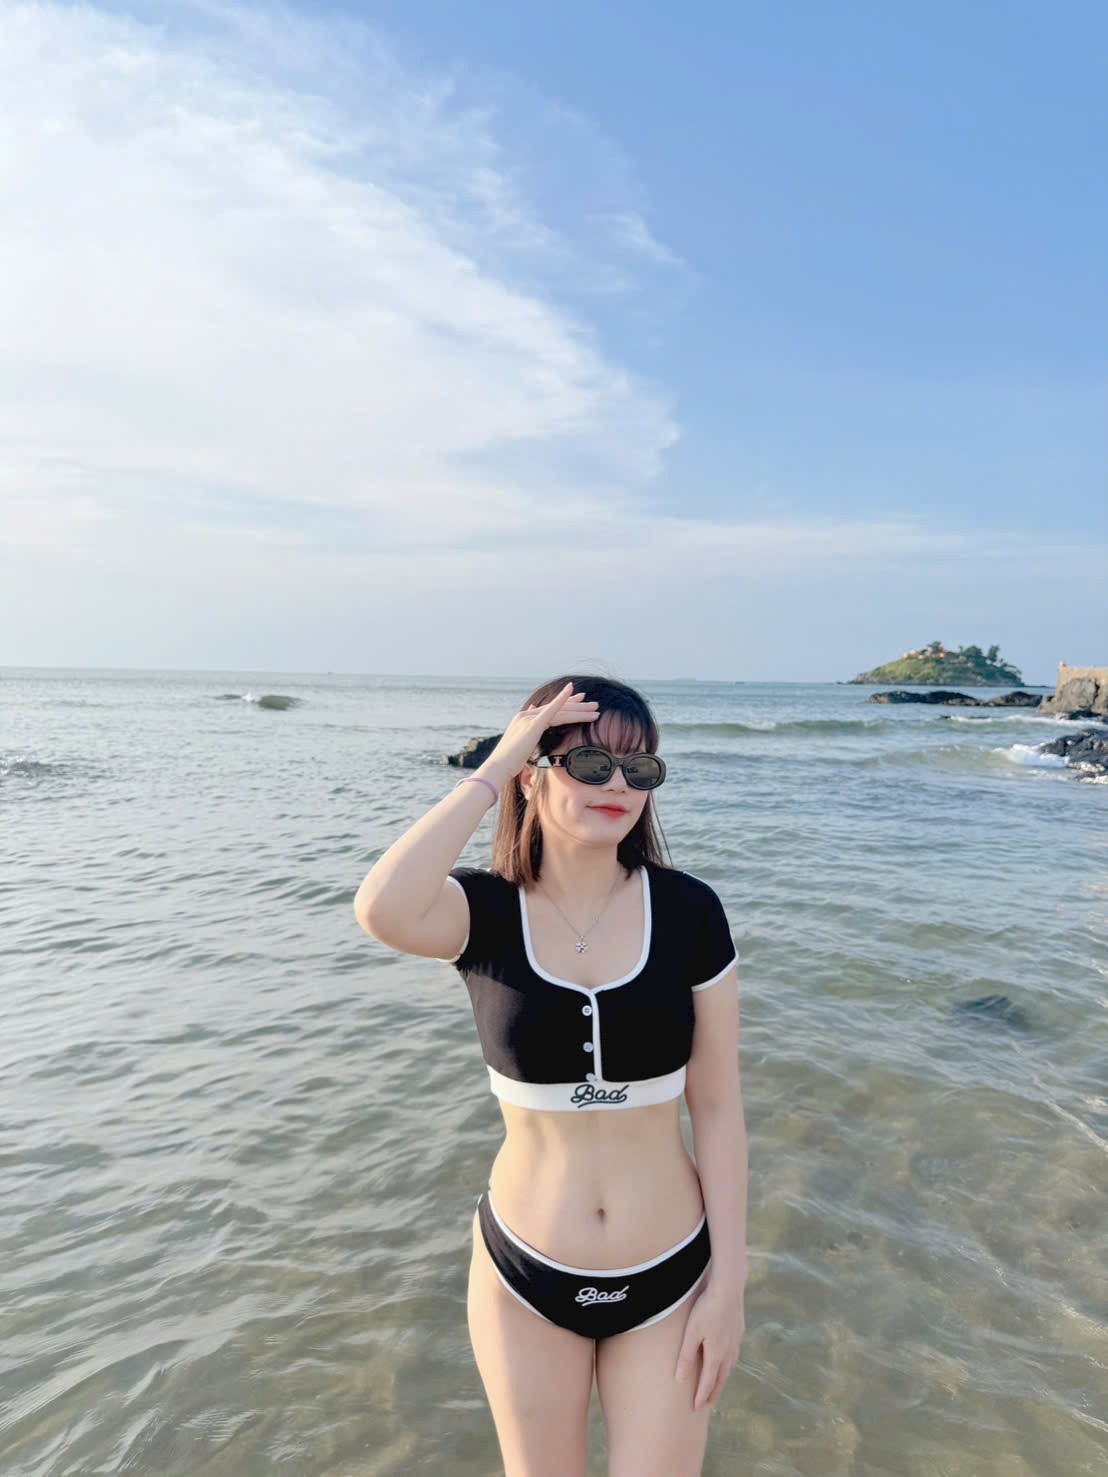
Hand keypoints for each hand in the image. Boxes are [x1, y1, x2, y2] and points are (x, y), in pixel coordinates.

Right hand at [484, 682, 598, 781]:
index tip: (579, 701)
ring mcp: (529, 718)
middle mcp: (527, 715)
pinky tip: (572, 692)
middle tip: (593, 703)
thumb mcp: (520, 746)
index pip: (550, 710)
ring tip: (596, 709)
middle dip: (577, 705)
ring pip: (560, 711)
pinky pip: (551, 710)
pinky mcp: (533, 724)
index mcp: (524, 719)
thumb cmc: (508, 762)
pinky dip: (562, 699)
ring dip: (580, 709)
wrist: (498, 766)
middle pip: (558, 708)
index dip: (566, 704)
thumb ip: (528, 734)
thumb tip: (534, 726)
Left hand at [674, 1281, 745, 1412]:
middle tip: (707, 1403)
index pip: (707, 1381)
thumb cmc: (706, 1310)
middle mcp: (728, 1352)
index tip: (696, 1408)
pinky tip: (727, 1359)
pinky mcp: (739, 1331)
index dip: (701, 1396)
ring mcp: (735, 1342)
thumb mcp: (691, 1333)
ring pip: (729, 1367)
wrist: (728, 1289)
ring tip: (717, 1385)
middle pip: (721, 1378)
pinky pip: (734, 1354)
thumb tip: (679, 1379)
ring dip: (722, 1378)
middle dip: (713, 1391)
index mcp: (716, 1355)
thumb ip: (686, 1356)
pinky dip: (729, 1363)